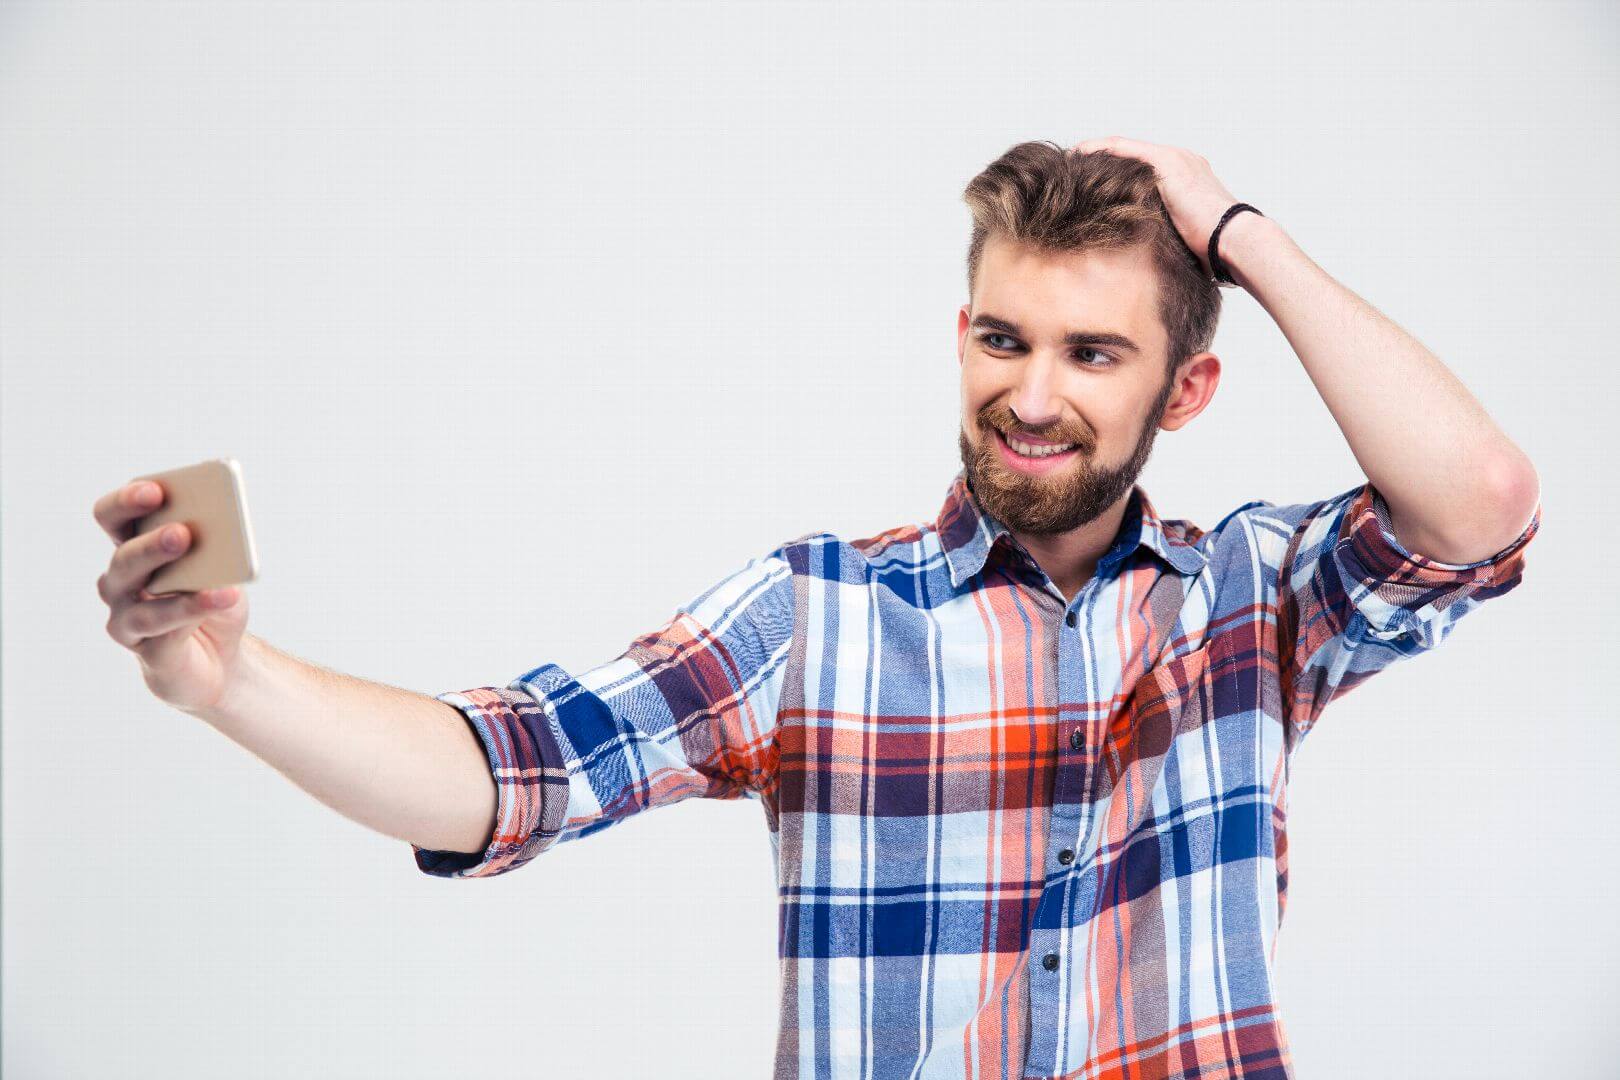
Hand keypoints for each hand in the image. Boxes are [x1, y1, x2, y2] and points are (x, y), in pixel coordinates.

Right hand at [94, 479, 251, 715]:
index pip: (113, 517)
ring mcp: (126, 617)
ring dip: (172, 582)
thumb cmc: (212, 601)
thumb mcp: (221, 569)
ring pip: (139, 598)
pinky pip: (166, 628)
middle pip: (125, 557)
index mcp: (133, 548)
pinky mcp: (146, 650)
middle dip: (152, 543)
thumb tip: (224, 537)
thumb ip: (215, 551)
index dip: (127, 501)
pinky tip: (221, 596)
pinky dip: (195, 609)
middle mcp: (120, 581)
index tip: (154, 490)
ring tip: (204, 574)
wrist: (221, 659)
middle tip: (181, 532)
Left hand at [1071, 135, 1244, 277]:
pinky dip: (1101, 149)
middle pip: (1132, 155)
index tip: (1091, 180)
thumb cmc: (1213, 250)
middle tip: (1074, 167)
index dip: (1116, 171)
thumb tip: (1147, 259)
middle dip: (1102, 159)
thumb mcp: (1181, 239)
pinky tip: (1080, 154)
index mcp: (1186, 178)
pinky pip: (1125, 149)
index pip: (1143, 169)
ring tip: (1071, 159)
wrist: (1231, 240)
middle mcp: (1182, 161)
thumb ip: (1163, 235)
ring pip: (1125, 148)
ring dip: (1097, 152)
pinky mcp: (1168, 162)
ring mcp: (1176, 159)